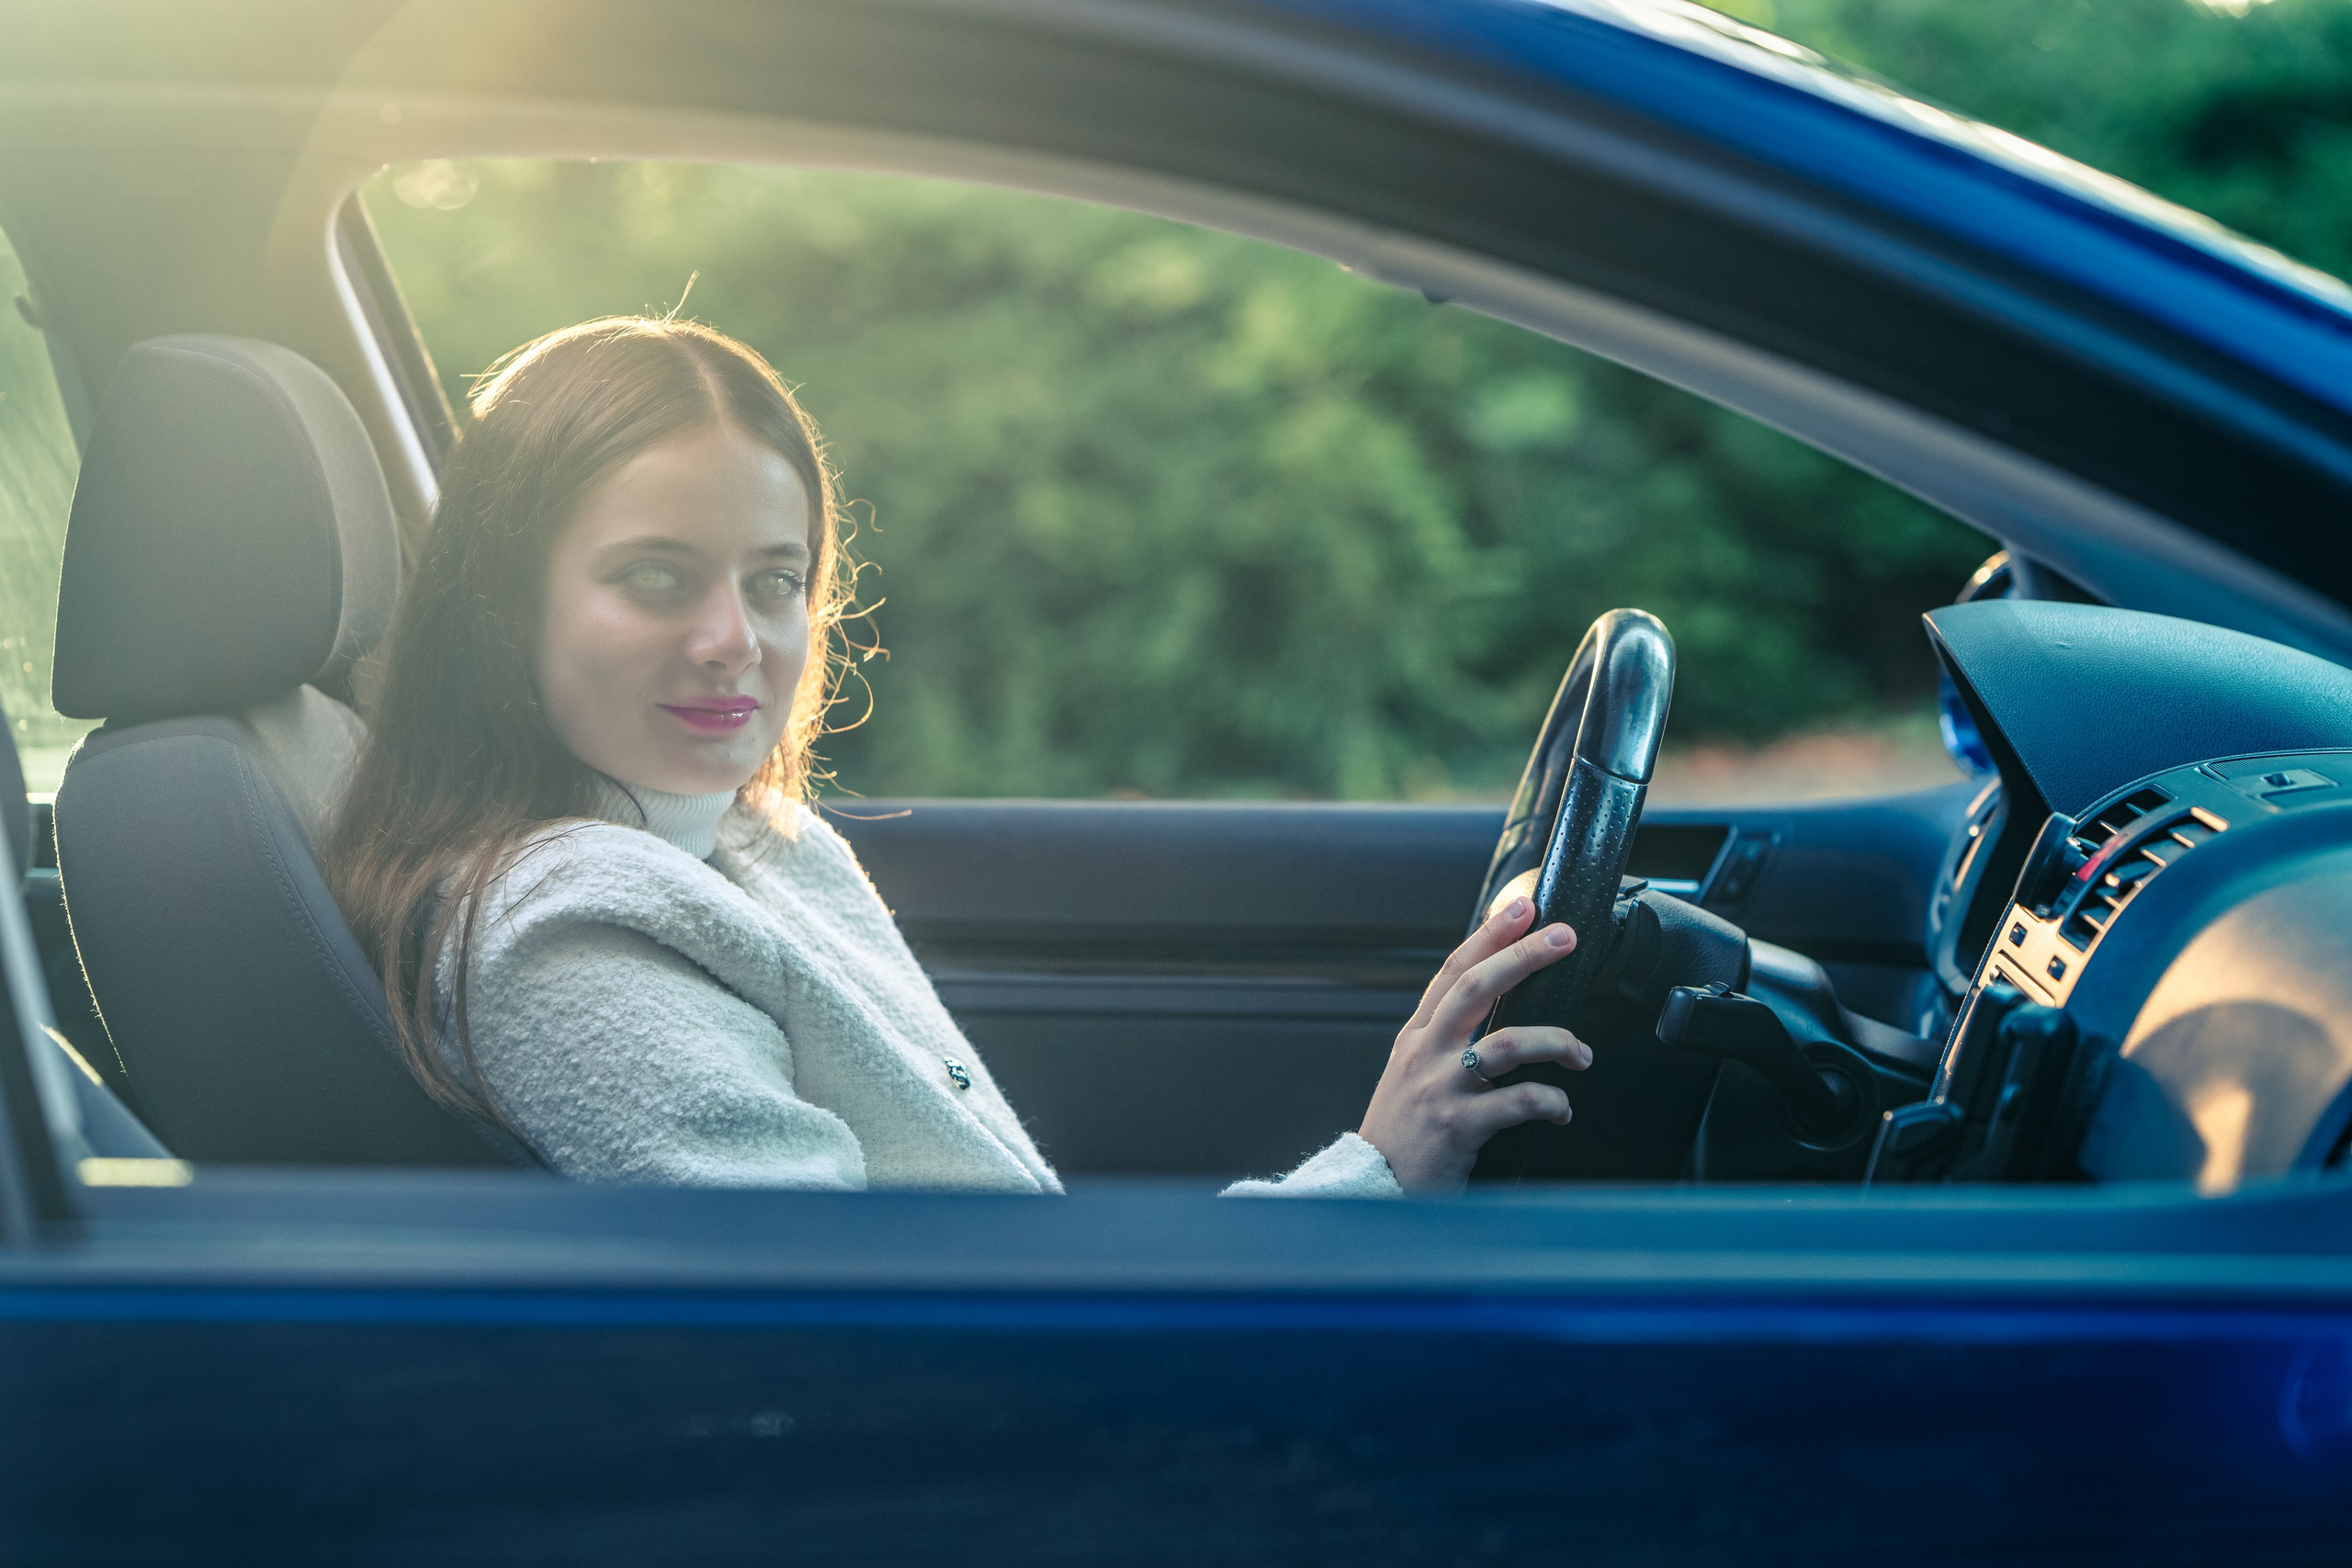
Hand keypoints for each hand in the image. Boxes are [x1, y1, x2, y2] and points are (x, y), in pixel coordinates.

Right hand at [1357, 895, 1590, 1192]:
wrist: (1373, 1189)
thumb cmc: (1403, 1133)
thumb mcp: (1412, 1074)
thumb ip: (1446, 1040)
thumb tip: (1495, 1008)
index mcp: (1417, 1036)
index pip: (1453, 970)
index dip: (1489, 935)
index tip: (1522, 906)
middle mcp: (1426, 1053)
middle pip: (1476, 987)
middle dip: (1523, 956)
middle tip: (1563, 937)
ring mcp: (1440, 1088)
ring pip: (1506, 1043)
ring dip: (1555, 1041)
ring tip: (1582, 1054)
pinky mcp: (1458, 1126)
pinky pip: (1517, 1102)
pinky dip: (1551, 1102)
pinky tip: (1562, 1110)